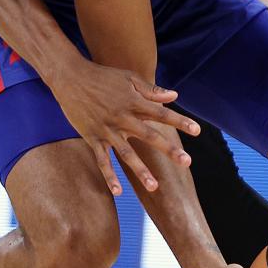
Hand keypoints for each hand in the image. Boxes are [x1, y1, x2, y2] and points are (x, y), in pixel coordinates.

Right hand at [48, 57, 200, 195]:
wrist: (70, 77)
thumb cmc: (102, 76)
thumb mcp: (128, 78)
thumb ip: (151, 89)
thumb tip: (174, 95)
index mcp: (134, 102)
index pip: (162, 113)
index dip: (180, 121)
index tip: (197, 131)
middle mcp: (123, 118)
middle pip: (150, 136)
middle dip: (169, 149)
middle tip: (186, 162)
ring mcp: (107, 130)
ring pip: (126, 154)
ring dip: (141, 171)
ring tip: (154, 187)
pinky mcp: (92, 137)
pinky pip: (102, 160)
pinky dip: (109, 175)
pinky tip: (118, 191)